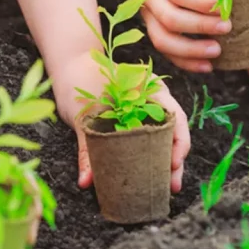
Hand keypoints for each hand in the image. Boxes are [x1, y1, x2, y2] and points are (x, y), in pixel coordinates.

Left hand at [51, 51, 190, 192]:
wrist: (69, 62)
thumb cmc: (79, 79)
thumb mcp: (83, 114)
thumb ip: (87, 148)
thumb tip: (86, 182)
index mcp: (150, 88)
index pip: (175, 117)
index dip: (179, 142)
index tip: (173, 164)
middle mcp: (154, 98)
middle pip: (173, 131)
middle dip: (175, 160)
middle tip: (172, 186)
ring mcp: (147, 108)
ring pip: (163, 137)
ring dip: (165, 160)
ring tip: (166, 186)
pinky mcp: (135, 119)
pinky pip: (148, 138)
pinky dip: (151, 154)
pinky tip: (149, 173)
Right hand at [119, 0, 231, 71]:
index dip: (200, 3)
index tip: (223, 6)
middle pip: (170, 18)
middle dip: (200, 27)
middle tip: (227, 28)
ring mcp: (147, 12)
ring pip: (162, 39)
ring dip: (189, 51)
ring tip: (216, 53)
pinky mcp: (150, 24)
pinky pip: (163, 48)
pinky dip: (183, 61)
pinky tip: (206, 66)